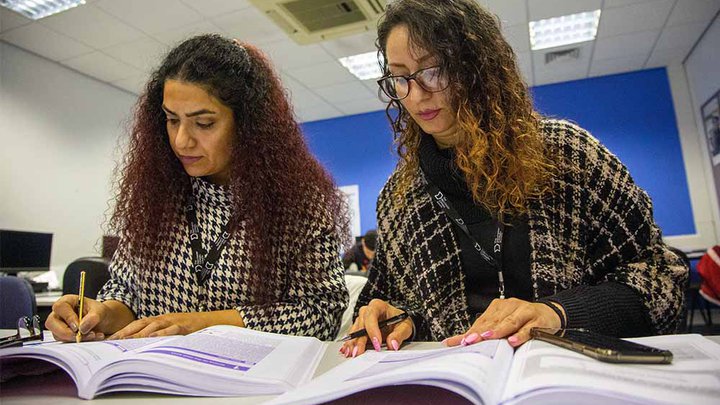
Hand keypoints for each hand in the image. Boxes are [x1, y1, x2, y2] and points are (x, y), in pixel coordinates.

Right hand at [45, 295, 109, 341]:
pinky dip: (77, 342)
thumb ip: (93, 317)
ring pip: (58, 334)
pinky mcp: (63, 335)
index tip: (78, 327)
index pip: (60, 307)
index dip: (68, 317)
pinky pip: (64, 341)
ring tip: (92, 335)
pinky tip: (90, 338)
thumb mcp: (100, 311)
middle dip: (66, 332)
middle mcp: (60, 313)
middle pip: (52, 323)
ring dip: (74, 338)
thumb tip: (82, 327)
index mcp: (68, 301)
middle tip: (81, 336)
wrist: (105, 321)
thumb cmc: (99, 312)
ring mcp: (59, 325)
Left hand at [108, 312, 207, 339]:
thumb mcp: (170, 328)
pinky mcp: (183, 326)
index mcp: (159, 320)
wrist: (209, 321)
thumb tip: (140, 343)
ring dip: (139, 333)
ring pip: (153, 326)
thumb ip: (157, 333)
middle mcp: (163, 319)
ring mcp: (173, 321)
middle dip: (126, 332)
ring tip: (127, 340)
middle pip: (141, 324)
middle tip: (112, 340)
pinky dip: (162, 333)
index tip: (109, 338)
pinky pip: (171, 329)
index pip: (137, 324)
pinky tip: (153, 338)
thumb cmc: (188, 326)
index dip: (124, 330)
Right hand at [340, 299, 413, 357]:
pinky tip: (347, 351)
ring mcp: (361, 320)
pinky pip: (353, 336)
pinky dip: (350, 344)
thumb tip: (392, 344)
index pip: (371, 315)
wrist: (398, 323)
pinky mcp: (359, 329)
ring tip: (352, 354)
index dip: (372, 329)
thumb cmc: (400, 321)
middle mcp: (367, 311)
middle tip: (360, 352)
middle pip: (361, 324)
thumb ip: (399, 335)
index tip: (377, 343)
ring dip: (353, 343)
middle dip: (360, 339)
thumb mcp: (404, 327)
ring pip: (354, 331)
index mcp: (378, 306)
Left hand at [444, 298, 563, 347]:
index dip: (471, 331)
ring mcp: (525, 311)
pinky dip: (520, 335)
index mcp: (499, 306)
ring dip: (498, 331)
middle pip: (493, 321)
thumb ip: (485, 333)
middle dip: (480, 332)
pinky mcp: (538, 320)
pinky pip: (528, 328)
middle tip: (469, 341)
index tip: (460, 341)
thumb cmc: (523, 321)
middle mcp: (510, 306)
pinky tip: (512, 341)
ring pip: (509, 322)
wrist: (550, 314)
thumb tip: (460, 342)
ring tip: (487, 338)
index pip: (482, 320)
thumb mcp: (503, 324)